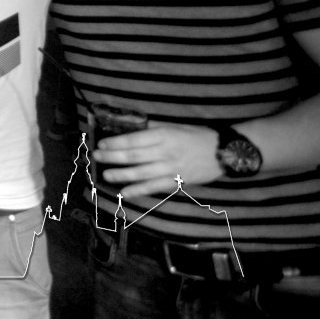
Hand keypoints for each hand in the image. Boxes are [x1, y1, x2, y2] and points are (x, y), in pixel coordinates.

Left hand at [93, 123, 219, 197]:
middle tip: (97, 157)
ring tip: (106, 175)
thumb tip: (132, 126)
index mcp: (164, 135)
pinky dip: (139, 190)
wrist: (223, 152)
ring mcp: (171, 169)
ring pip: (141, 173)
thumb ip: (153, 127)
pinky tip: (126, 192)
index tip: (102, 143)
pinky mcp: (177, 182)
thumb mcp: (175, 126)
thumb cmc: (197, 136)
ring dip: (121, 175)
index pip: (134, 140)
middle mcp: (166, 152)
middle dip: (112, 157)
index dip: (116, 142)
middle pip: (134, 156)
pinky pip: (155, 187)